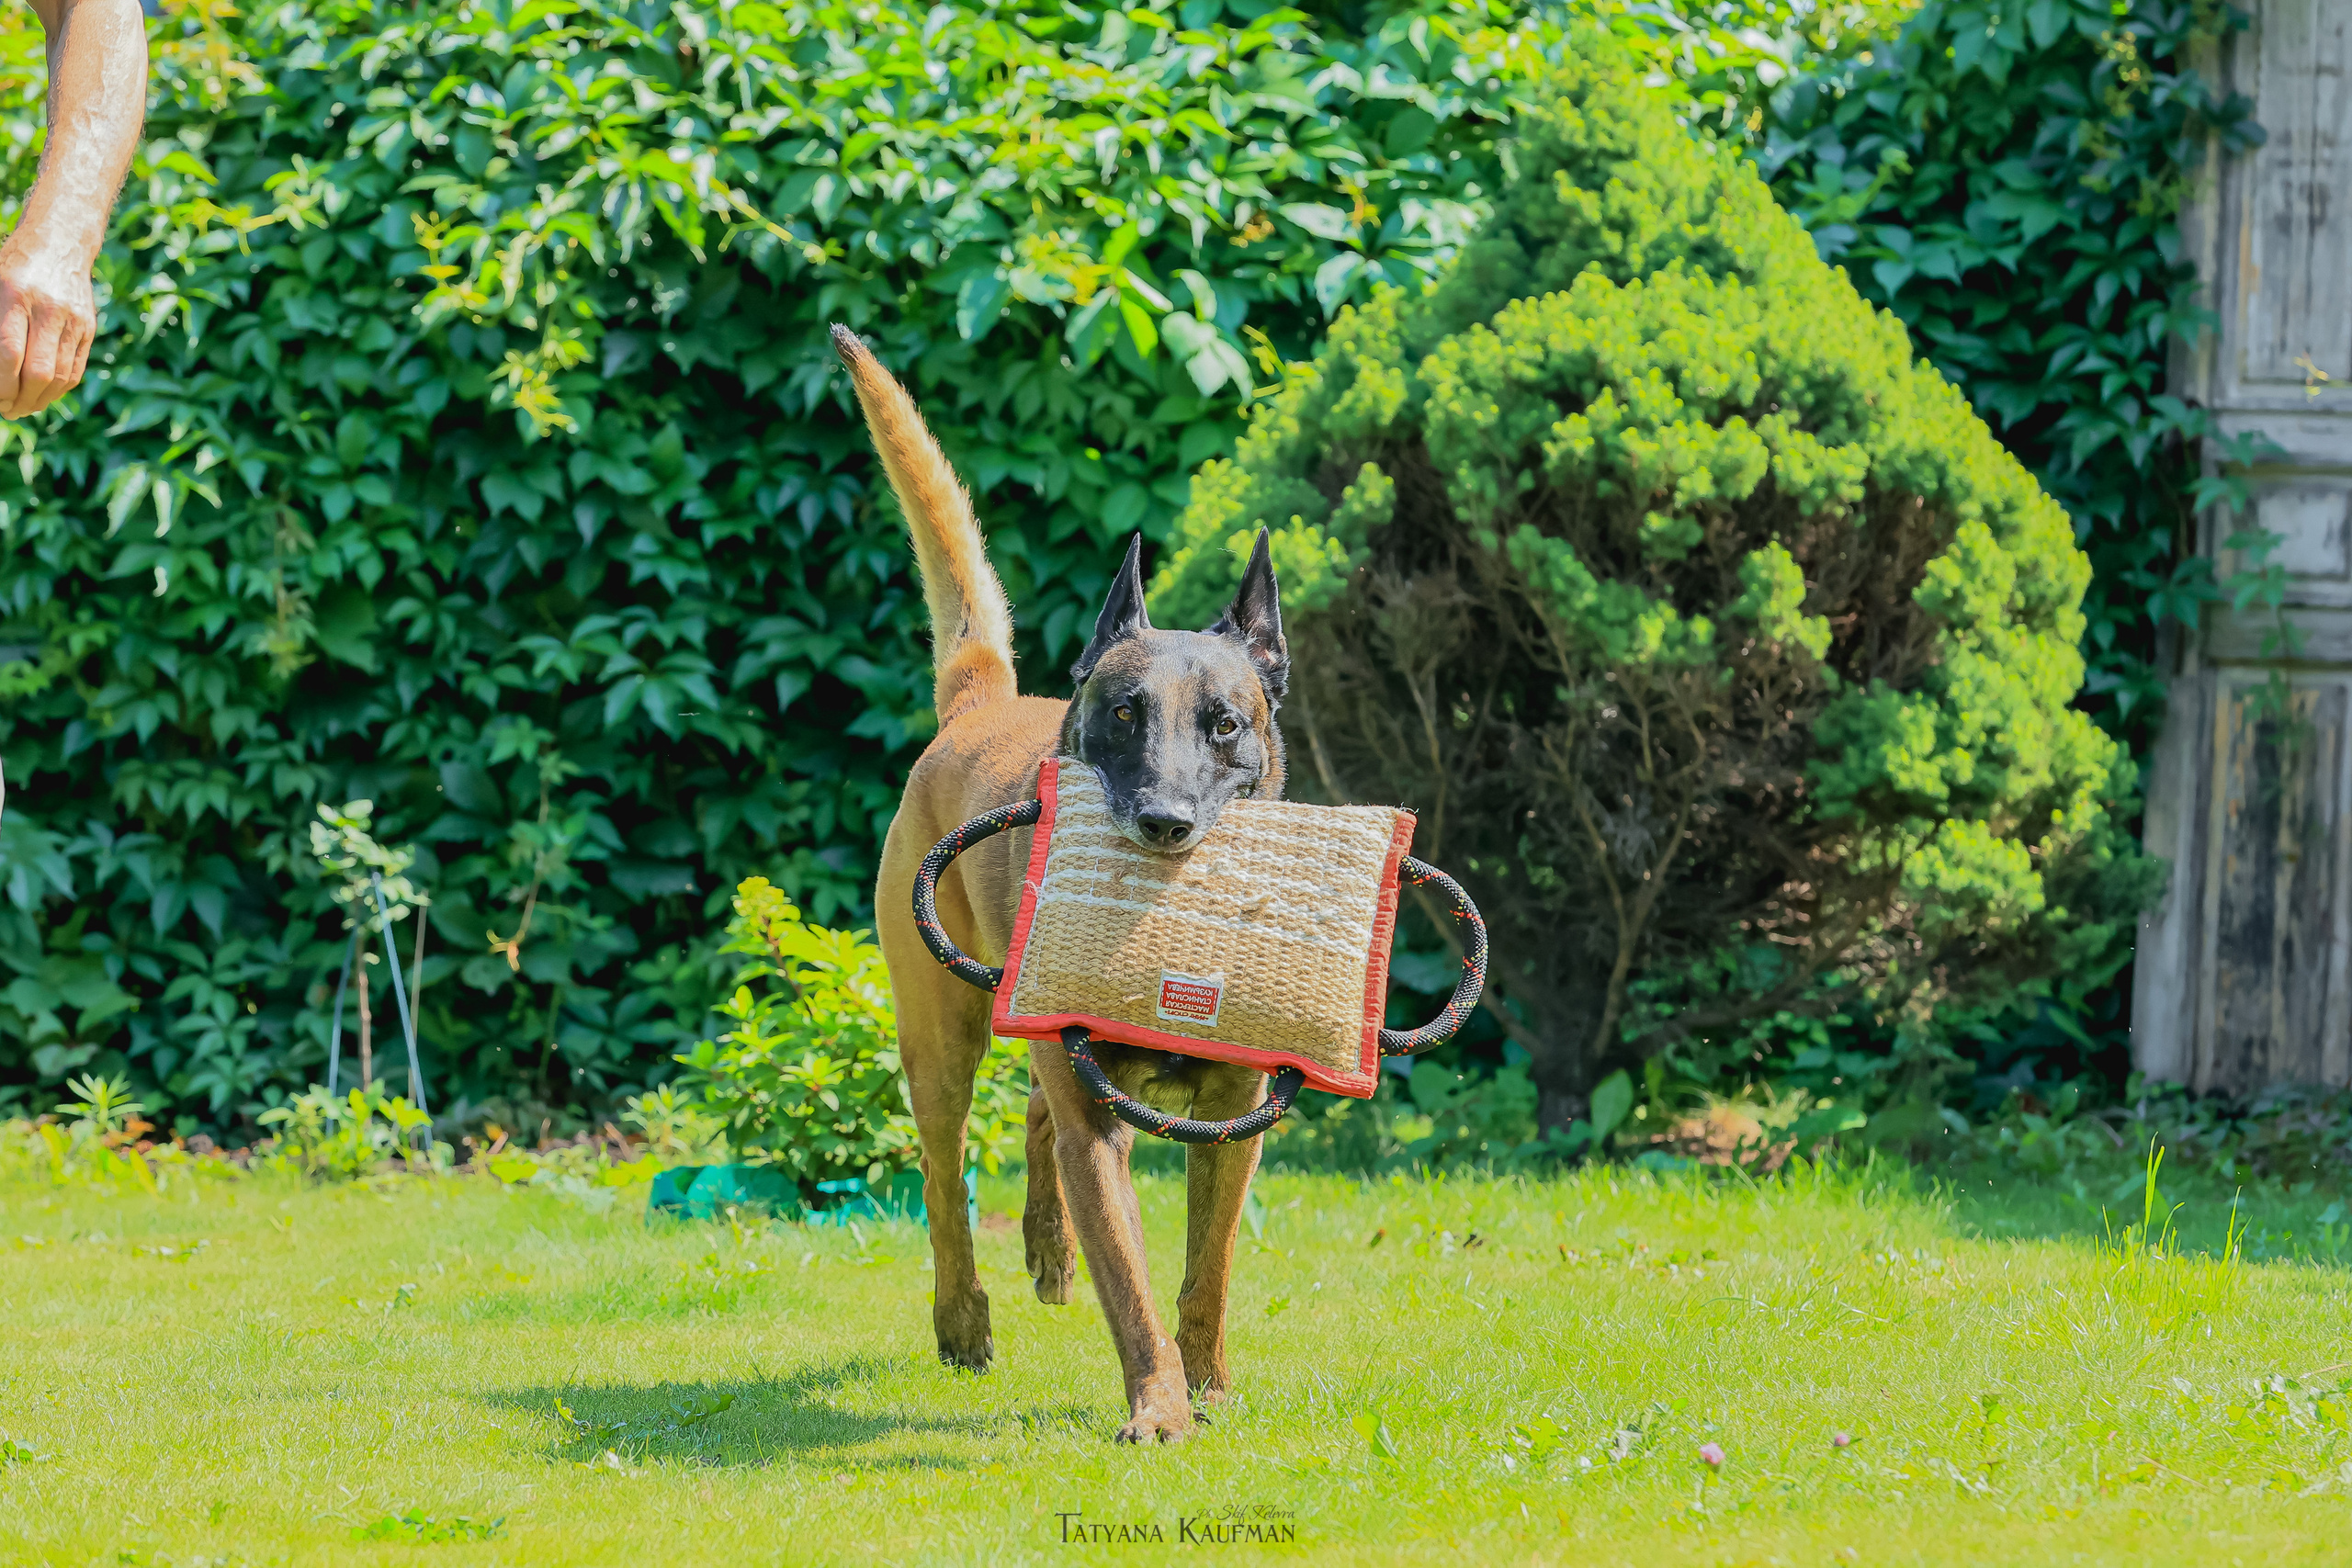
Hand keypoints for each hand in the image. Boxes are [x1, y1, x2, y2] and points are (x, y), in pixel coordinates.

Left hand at [0, 235, 95, 418]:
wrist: (59, 242)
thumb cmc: (13, 266)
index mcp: (15, 295)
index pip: (10, 353)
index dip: (2, 384)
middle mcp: (48, 309)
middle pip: (38, 370)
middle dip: (20, 398)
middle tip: (7, 410)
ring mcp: (73, 319)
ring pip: (59, 375)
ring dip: (40, 399)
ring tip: (24, 407)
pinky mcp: (88, 328)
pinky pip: (75, 368)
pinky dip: (59, 388)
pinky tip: (44, 394)